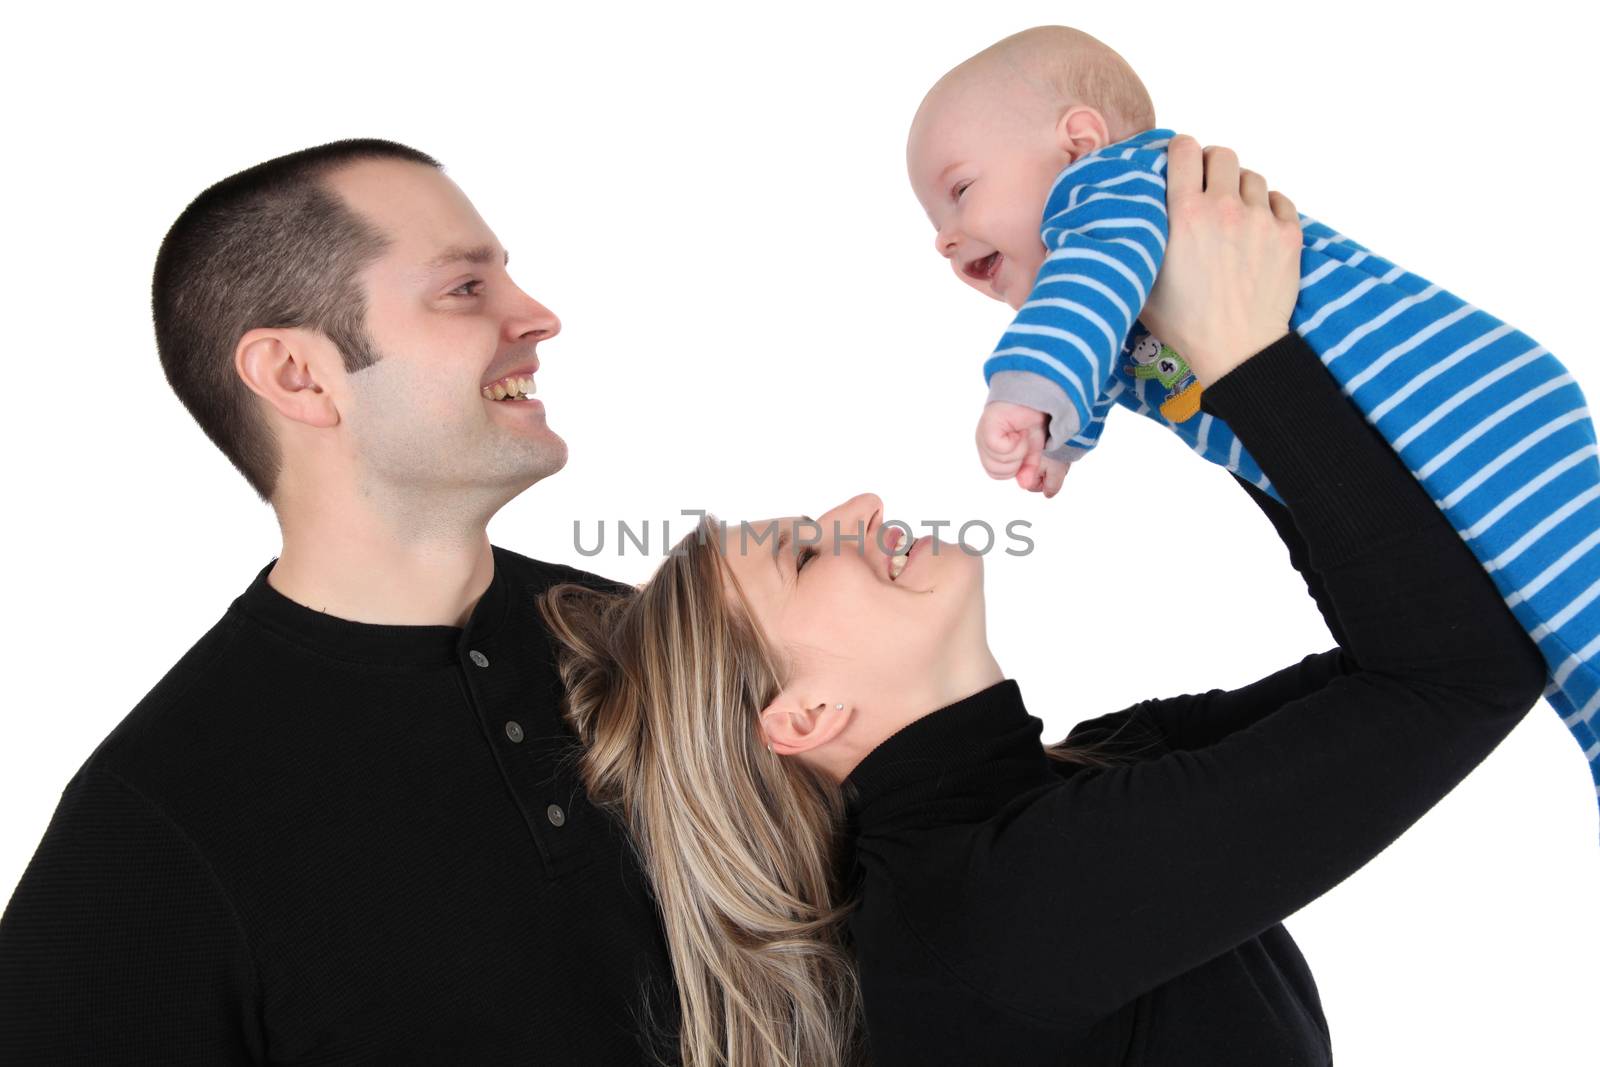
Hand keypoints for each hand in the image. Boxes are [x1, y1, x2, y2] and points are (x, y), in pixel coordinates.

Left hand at [975, 402, 1070, 497]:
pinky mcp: (987, 426)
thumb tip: (1024, 485)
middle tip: (1023, 441)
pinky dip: (1016, 442)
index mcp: (989, 448)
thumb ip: (1028, 469)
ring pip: (999, 463)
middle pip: (996, 472)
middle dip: (1017, 461)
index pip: (996, 474)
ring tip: (1021, 433)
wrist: (1037, 395)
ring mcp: (983, 433)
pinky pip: (1001, 449)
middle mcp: (983, 442)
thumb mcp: (1034, 451)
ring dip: (1018, 450)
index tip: (1026, 449)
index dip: (1015, 468)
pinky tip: (1019, 428)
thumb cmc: (1033, 419)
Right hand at [1138, 135, 1302, 387]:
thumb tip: (1127, 216)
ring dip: (1240, 188)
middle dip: (1212, 165)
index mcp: (1185, 214)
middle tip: (1207, 186)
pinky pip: (1280, 200)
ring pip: (1252, 177)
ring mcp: (1260, 220)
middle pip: (1222, 154)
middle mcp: (1224, 208)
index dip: (1179, 151)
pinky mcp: (1288, 235)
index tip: (1179, 163)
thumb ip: (1140, 240)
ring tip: (1233, 213)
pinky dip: (1268, 207)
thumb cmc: (1186, 323)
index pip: (1184, 149)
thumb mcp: (1143, 280)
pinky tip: (1256, 228)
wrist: (1237, 350)